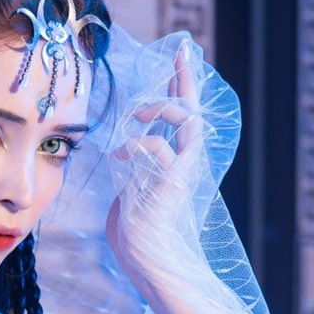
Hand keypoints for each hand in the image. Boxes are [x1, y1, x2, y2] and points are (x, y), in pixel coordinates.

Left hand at [105, 41, 205, 290]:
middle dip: (185, 79)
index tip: (181, 55)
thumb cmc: (134, 231)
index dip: (181, 84)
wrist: (145, 259)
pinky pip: (158, 147)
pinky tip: (121, 155)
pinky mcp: (175, 180)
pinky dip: (136, 144)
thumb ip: (132, 164)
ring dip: (160, 109)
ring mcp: (184, 169)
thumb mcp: (130, 185)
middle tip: (182, 53)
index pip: (181, 115)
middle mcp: (186, 161)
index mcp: (176, 160)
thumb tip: (121, 147)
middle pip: (192, 109)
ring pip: (185, 119)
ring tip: (138, 115)